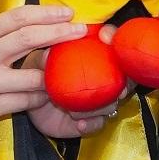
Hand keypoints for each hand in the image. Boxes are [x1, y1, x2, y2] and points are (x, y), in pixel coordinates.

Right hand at [0, 5, 87, 130]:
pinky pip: (25, 101)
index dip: (47, 13)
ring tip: (69, 68)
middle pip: (29, 39)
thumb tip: (44, 21)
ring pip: (33, 77)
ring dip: (55, 73)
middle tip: (81, 31)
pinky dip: (41, 96)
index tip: (68, 12)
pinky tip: (50, 92)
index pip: (19, 17)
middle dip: (60, 33)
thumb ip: (4, 32)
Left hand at [25, 24, 125, 138]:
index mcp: (91, 56)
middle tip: (118, 88)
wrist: (33, 109)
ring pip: (113, 102)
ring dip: (99, 106)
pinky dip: (92, 123)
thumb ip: (43, 59)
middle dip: (125, 81)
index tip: (105, 36)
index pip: (111, 43)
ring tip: (77, 110)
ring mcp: (99, 99)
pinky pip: (100, 122)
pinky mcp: (93, 119)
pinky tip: (80, 123)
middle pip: (124, 76)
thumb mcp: (37, 65)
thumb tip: (48, 53)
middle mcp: (100, 77)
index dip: (113, 37)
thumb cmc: (38, 78)